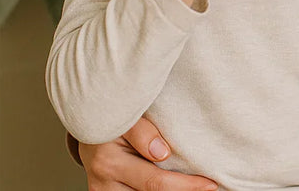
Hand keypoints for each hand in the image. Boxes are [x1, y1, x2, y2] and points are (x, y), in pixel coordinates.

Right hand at [79, 116, 215, 190]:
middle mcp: (103, 183)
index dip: (187, 185)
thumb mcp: (127, 115)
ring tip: (195, 185)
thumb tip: (162, 153)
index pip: (156, 182)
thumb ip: (142, 131)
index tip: (210, 183)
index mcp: (109, 162)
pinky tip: (176, 185)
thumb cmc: (114, 115)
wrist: (88, 124)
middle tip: (211, 186)